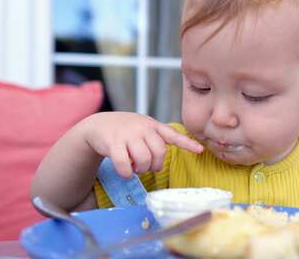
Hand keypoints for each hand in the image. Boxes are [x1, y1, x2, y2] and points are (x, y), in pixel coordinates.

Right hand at [82, 112, 203, 177]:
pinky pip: (124, 165)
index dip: (187, 143)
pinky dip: (126, 173)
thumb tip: (164, 158)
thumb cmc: (125, 130)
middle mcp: (142, 128)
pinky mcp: (113, 143)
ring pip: (144, 159)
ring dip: (141, 169)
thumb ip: (156, 138)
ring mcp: (128, 135)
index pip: (172, 134)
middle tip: (148, 167)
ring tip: (136, 168)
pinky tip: (125, 172)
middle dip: (155, 165)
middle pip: (159, 152)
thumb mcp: (143, 128)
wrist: (98, 125)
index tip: (200, 150)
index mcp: (152, 125)